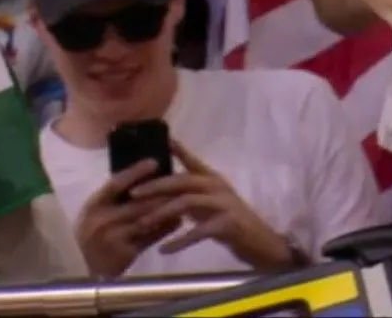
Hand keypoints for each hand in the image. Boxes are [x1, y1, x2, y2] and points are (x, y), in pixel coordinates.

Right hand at [74, 159, 183, 277]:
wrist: (86, 267)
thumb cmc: (96, 232)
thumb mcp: (100, 212)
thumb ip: (118, 198)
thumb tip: (148, 174)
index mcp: (94, 205)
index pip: (115, 184)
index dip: (135, 172)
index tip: (155, 161)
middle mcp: (100, 220)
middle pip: (138, 203)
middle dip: (162, 193)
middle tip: (183, 183)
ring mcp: (112, 237)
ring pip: (147, 219)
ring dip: (168, 210)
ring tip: (185, 200)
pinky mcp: (124, 252)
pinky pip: (151, 237)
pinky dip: (166, 228)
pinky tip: (178, 221)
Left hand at [132, 142, 295, 268]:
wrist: (259, 241)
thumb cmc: (229, 221)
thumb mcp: (209, 202)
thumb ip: (190, 194)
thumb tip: (160, 189)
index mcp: (213, 179)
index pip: (192, 161)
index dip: (177, 150)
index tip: (159, 141)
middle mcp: (218, 186)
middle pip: (183, 180)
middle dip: (156, 186)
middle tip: (133, 194)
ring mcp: (224, 204)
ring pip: (187, 202)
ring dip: (162, 212)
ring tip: (142, 225)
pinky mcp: (227, 224)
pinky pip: (198, 231)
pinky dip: (179, 241)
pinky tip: (163, 250)